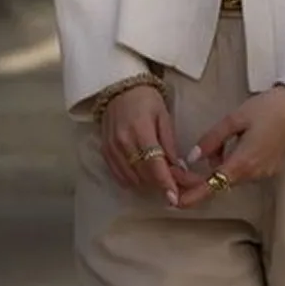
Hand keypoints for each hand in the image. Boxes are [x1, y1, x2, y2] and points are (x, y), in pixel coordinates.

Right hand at [99, 84, 200, 207]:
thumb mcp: (163, 116)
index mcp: (141, 130)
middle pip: (143, 175)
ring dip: (147, 183)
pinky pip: (119, 176)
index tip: (175, 198)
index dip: (165, 183)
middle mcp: (123, 143)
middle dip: (160, 185)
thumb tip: (179, 169)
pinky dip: (132, 180)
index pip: (154, 164)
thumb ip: (169, 143)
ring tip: (160, 178)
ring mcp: (112, 149)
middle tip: (176, 187)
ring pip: (131, 179)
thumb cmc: (146, 99)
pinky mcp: (104, 152)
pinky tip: (143, 175)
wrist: (118, 87)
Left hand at [177, 85, 284, 209]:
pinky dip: (232, 163)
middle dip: (201, 177)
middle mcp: (253, 174)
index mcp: (243, 163)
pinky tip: (231, 144)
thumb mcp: (234, 119)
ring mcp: (263, 173)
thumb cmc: (267, 108)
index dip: (193, 196)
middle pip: (220, 182)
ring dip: (218, 166)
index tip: (176, 202)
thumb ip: (212, 139)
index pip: (213, 186)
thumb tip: (193, 156)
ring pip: (232, 176)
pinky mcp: (270, 168)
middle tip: (183, 165)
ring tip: (215, 143)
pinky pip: (244, 171)